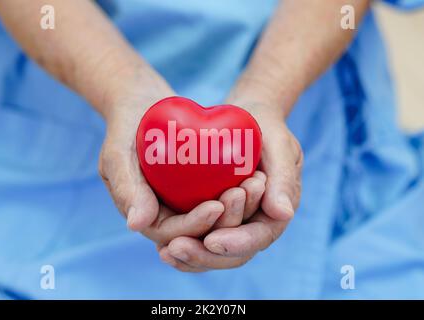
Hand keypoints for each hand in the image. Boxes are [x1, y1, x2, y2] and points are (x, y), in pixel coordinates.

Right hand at [98, 69, 266, 249]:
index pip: (173, 233)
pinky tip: (256, 173)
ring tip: (257, 183)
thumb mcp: (119, 155)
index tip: (216, 205)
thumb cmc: (125, 126)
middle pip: (200, 228)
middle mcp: (168, 212)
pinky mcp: (199, 184)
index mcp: (147, 216)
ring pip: (216, 213)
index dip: (195, 225)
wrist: (141, 102)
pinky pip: (221, 191)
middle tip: (246, 193)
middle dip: (225, 217)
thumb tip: (137, 225)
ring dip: (238, 205)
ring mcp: (185, 198)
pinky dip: (238, 187)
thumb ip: (126, 188)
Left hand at [158, 87, 302, 271]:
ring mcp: (233, 223)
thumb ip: (283, 178)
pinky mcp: (214, 218)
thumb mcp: (279, 146)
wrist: (248, 121)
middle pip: (233, 254)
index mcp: (274, 213)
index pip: (258, 237)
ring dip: (191, 257)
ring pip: (214, 253)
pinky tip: (163, 247)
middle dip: (205, 256)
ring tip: (166, 252)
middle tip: (176, 248)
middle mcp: (253, 224)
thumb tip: (282, 214)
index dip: (236, 243)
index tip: (212, 240)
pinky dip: (185, 244)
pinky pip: (200, 238)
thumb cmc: (265, 130)